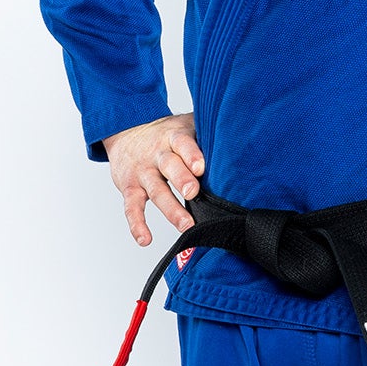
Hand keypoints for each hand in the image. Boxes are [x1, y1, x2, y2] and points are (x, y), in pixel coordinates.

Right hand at [102, 113, 204, 248]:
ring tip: (185, 225)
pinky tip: (145, 239)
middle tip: (193, 193)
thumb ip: (206, 133)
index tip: (201, 167)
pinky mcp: (130, 188)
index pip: (182, 143)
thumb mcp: (185, 126)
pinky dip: (137, 224)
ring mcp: (143, 172)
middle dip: (181, 179)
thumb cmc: (165, 135)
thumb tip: (241, 142)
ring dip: (170, 209)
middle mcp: (157, 154)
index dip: (191, 154)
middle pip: (169, 166)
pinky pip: (132, 207)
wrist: (125, 132)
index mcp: (173, 137)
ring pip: (156, 190)